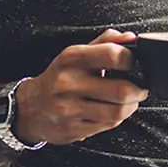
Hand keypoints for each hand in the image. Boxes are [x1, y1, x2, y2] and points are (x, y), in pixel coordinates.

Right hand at [13, 29, 148, 144]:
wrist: (28, 108)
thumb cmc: (60, 77)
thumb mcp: (77, 55)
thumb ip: (105, 43)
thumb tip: (131, 37)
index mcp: (71, 59)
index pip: (113, 55)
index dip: (130, 59)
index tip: (132, 64)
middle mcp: (68, 83)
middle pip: (121, 90)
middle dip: (138, 90)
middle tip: (139, 88)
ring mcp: (68, 109)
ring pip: (117, 111)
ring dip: (131, 106)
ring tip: (129, 101)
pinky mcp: (71, 129)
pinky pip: (107, 125)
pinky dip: (117, 118)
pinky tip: (112, 111)